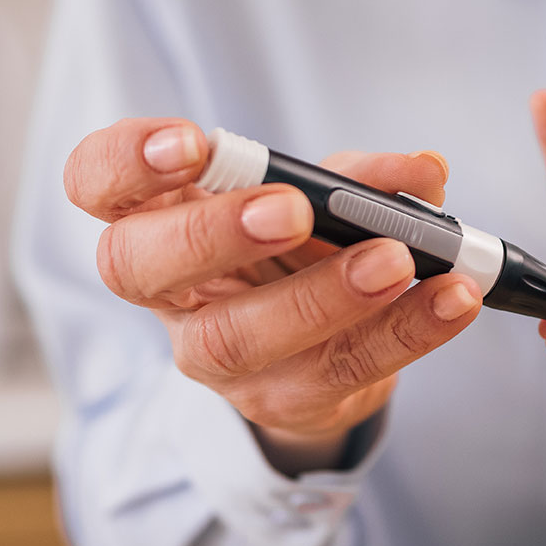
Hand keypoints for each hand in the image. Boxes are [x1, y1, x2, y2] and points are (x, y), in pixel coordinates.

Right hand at [64, 119, 483, 474]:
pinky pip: (335, 371)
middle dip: (212, 233)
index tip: (191, 143)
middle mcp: (167, 290)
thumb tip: (424, 171)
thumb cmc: (300, 250)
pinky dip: (403, 332)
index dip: (127, 162)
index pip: (96, 183)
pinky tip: (449, 300)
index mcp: (156, 215)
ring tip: (395, 260)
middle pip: (136, 266)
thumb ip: (362, 178)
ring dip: (321, 296)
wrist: (324, 350)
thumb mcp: (322, 197)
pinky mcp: (279, 401)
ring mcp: (212, 355)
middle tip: (290, 209)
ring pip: (236, 336)